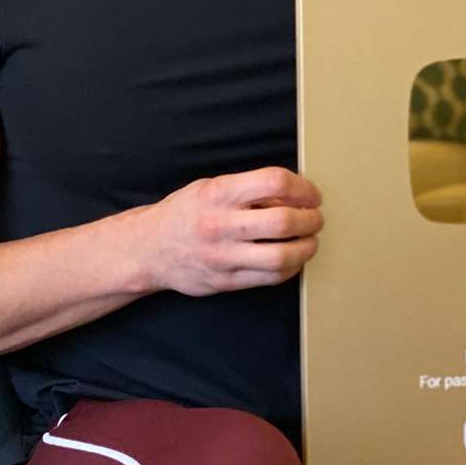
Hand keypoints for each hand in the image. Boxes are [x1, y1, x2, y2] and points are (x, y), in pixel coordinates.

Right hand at [141, 167, 323, 295]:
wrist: (149, 249)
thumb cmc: (186, 213)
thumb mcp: (212, 187)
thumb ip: (249, 189)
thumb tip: (294, 196)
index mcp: (219, 193)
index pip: (274, 182)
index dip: (303, 188)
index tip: (311, 194)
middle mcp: (220, 225)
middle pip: (283, 221)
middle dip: (310, 219)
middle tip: (316, 218)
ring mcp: (222, 257)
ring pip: (281, 256)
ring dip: (306, 248)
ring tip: (310, 241)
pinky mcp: (225, 282)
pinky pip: (270, 278)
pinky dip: (290, 268)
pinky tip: (292, 259)